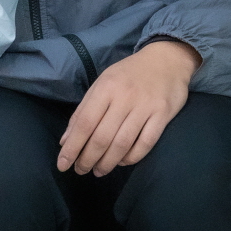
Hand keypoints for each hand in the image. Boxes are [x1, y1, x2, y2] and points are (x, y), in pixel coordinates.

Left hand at [57, 39, 200, 176]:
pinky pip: (145, 144)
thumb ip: (84, 111)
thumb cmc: (129, 73)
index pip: (84, 123)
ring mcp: (145, 107)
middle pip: (102, 137)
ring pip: (122, 144)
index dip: (72, 147)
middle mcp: (124, 97)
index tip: (63, 165)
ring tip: (98, 171)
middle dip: (88, 159)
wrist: (167, 59)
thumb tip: (66, 141)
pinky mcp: (162, 115)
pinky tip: (122, 162)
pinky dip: (131, 158)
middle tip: (81, 170)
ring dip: (107, 163)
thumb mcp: (102, 83)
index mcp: (106, 88)